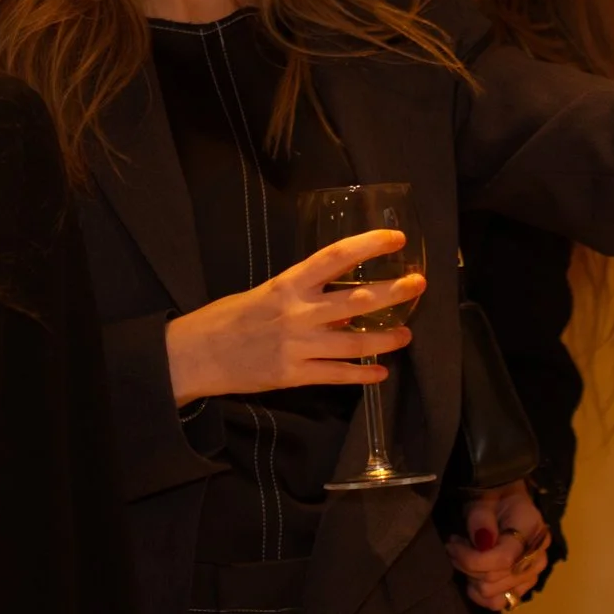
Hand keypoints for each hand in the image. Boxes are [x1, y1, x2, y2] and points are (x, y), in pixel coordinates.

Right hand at [164, 231, 422, 404]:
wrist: (195, 354)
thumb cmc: (228, 318)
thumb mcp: (265, 294)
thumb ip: (303, 296)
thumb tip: (344, 304)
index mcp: (287, 284)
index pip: (335, 256)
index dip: (368, 245)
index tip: (395, 238)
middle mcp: (297, 312)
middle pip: (356, 299)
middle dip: (392, 291)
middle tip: (418, 285)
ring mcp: (297, 345)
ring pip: (353, 341)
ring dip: (385, 338)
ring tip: (406, 334)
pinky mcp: (293, 375)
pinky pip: (336, 375)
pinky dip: (362, 374)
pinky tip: (380, 372)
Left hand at [446, 480, 551, 611]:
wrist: (507, 502)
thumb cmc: (494, 497)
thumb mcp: (483, 500)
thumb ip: (481, 518)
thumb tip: (482, 542)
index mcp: (532, 531)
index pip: (503, 560)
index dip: (471, 559)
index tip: (451, 545)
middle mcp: (537, 557)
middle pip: (494, 581)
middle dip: (467, 566)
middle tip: (455, 546)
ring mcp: (532, 575)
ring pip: (495, 596)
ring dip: (472, 580)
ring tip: (465, 558)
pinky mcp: (523, 586)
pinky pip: (500, 603)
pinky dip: (480, 593)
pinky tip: (473, 574)